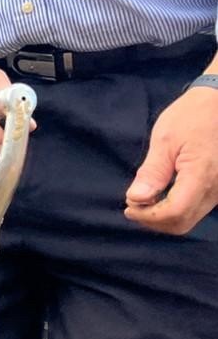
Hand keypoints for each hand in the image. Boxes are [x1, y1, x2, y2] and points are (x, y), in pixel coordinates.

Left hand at [125, 85, 217, 233]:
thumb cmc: (193, 115)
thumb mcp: (166, 139)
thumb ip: (153, 172)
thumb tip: (136, 198)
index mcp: (202, 175)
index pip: (174, 213)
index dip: (147, 216)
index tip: (129, 206)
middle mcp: (216, 189)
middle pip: (182, 223)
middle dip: (153, 220)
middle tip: (134, 205)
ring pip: (190, 219)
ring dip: (164, 217)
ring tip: (145, 199)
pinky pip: (197, 209)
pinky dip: (176, 209)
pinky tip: (162, 195)